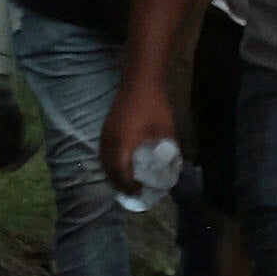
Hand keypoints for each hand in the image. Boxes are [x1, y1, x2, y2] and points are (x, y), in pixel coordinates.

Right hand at [100, 72, 174, 193]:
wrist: (139, 83)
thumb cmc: (154, 106)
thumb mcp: (166, 129)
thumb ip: (169, 148)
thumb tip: (174, 164)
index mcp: (123, 144)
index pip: (122, 172)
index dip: (129, 185)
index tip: (139, 191)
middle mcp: (109, 142)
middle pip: (109, 170)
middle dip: (118, 183)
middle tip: (130, 192)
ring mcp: (104, 135)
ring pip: (103, 161)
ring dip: (111, 174)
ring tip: (124, 183)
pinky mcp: (104, 130)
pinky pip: (103, 153)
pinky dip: (108, 163)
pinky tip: (118, 166)